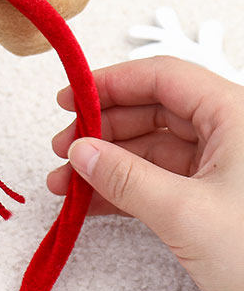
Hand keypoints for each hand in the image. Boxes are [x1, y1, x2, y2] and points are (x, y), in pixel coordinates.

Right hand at [48, 56, 243, 290]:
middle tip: (64, 150)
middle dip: (102, 130)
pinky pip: (160, 179)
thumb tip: (79, 151)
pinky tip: (92, 202)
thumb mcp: (186, 213)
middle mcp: (228, 133)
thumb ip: (125, 178)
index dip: (110, 84)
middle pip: (152, 110)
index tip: (69, 99)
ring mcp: (222, 166)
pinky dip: (125, 188)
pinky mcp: (215, 196)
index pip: (161, 77)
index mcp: (233, 115)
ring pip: (152, 147)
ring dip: (107, 164)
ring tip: (67, 185)